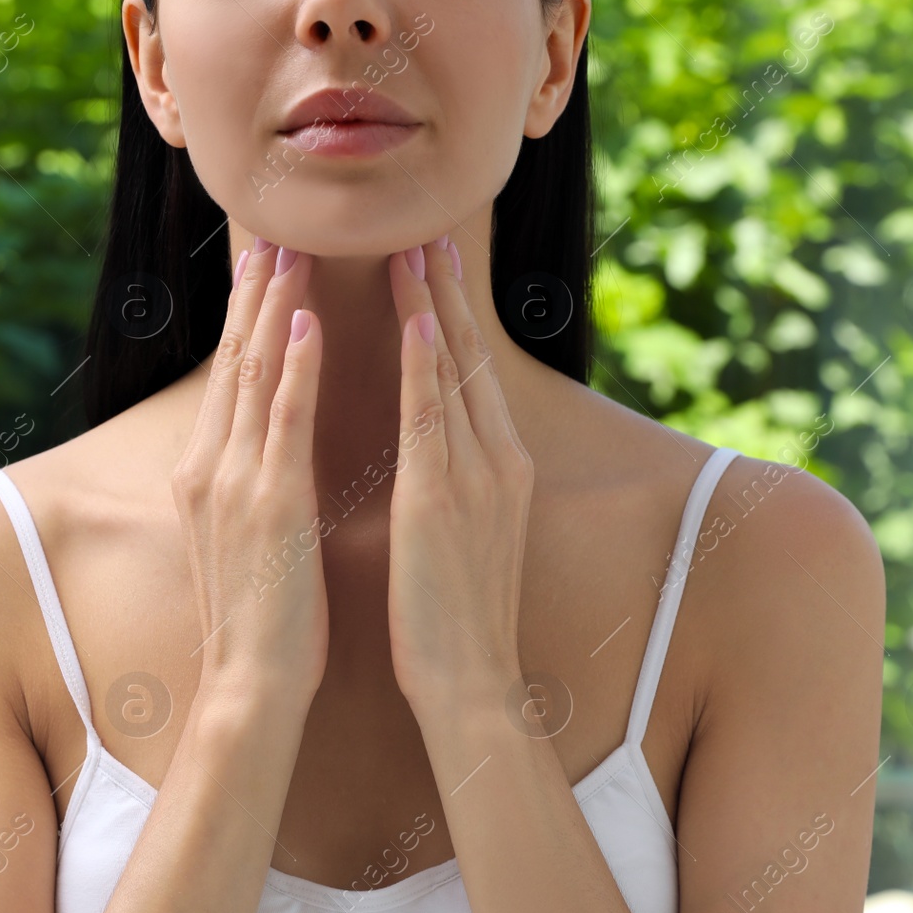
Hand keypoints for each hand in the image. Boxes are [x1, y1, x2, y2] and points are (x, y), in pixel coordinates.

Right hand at [172, 241, 328, 716]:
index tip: (263, 269)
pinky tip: (306, 321)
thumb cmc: (262, 621)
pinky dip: (292, 366)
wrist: (252, 684)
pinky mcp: (268, 502)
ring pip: (252, 375)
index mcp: (206, 476)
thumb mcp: (246, 541)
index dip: (245, 319)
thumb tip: (265, 456)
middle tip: (271, 234)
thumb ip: (249, 488)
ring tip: (290, 251)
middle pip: (232, 361)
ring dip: (274, 308)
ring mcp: (234, 483)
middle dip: (253, 295)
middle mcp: (208, 468)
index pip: (228, 379)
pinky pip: (282, 419)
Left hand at [385, 236, 533, 717]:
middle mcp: (495, 461)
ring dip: (433, 307)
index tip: (433, 266)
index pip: (472, 374)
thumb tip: (436, 448)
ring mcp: (474, 478)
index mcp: (498, 468)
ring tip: (414, 250)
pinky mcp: (441, 502)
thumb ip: (454, 482)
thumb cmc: (454, 617)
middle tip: (428, 231)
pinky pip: (434, 421)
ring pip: (454, 374)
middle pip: (471, 358)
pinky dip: (428, 367)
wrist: (469, 681)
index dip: (453, 316)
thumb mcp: (462, 534)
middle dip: (449, 293)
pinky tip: (420, 322)